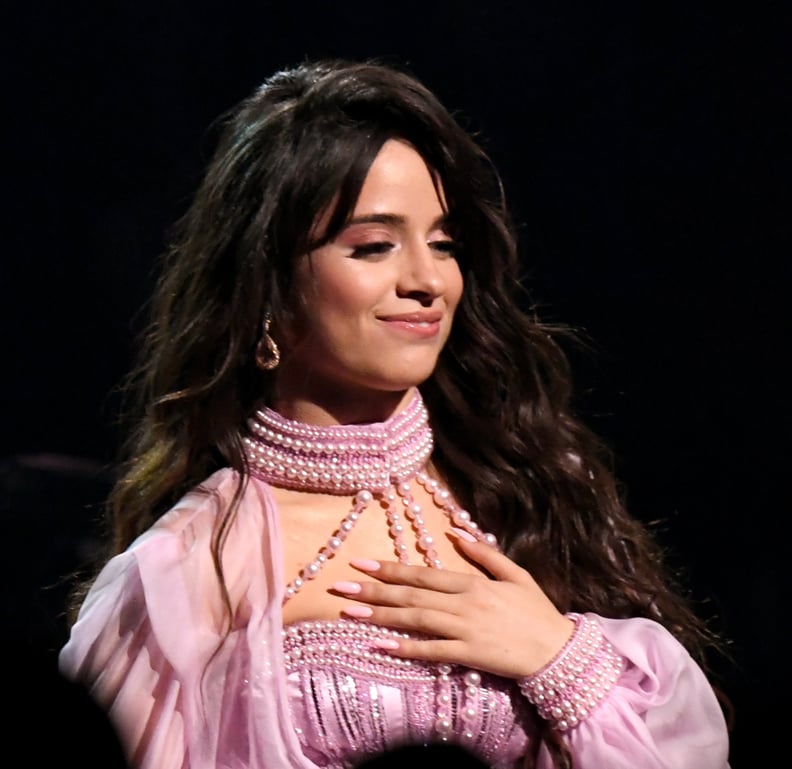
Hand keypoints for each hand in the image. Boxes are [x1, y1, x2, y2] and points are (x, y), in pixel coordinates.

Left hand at [331, 529, 574, 678]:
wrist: (558, 650)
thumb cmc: (536, 610)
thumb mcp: (515, 573)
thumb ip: (484, 552)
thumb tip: (457, 531)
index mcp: (472, 582)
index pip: (422, 574)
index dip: (389, 569)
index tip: (360, 563)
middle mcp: (463, 603)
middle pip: (410, 596)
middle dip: (373, 591)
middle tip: (341, 588)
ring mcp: (464, 630)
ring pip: (415, 620)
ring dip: (380, 616)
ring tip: (350, 614)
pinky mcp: (468, 655)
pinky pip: (431, 652)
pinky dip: (405, 648)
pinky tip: (380, 646)